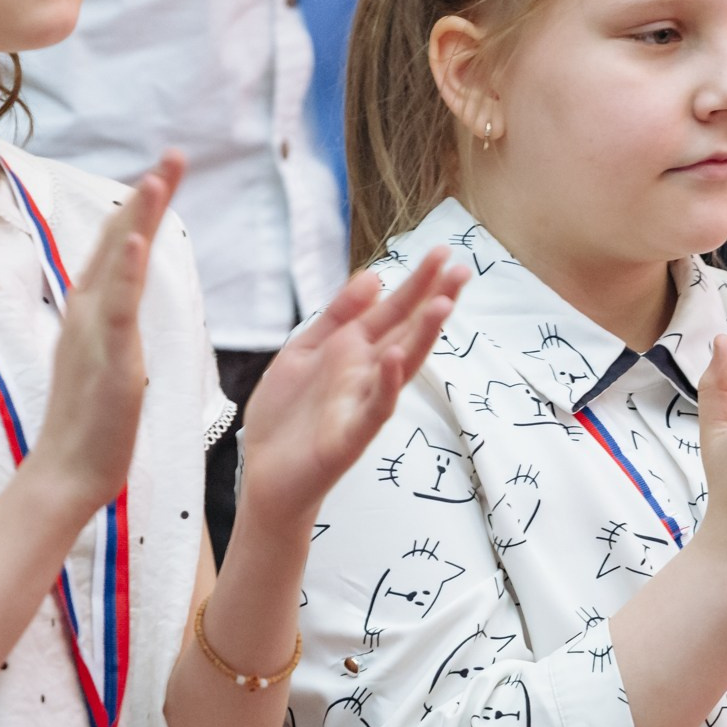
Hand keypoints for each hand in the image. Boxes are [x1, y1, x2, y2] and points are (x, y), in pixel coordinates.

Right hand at [30, 154, 183, 514]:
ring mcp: (93, 332)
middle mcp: (86, 311)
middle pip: (116, 239)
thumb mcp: (107, 357)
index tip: (165, 170)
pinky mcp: (106, 359)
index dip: (140, 207)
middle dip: (146, 194)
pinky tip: (137, 240)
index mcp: (90, 311)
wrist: (68, 471)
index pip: (117, 246)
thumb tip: (121, 299)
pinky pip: (116, 308)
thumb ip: (112, 323)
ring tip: (158, 175)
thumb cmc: (92, 422)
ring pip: (115, 263)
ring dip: (136, 216)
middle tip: (174, 153)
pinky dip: (125, 271)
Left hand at [238, 248, 469, 523]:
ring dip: (422, 337)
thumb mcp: (303, 349)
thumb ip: (337, 315)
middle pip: (407, 332)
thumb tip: (375, 275)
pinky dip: (386, 385)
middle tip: (461, 270)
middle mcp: (366, 374)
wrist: (265, 474)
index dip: (418, 282)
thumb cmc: (287, 416)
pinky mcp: (350, 436)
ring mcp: (362, 404)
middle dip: (434, 301)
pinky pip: (374, 409)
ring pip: (401, 367)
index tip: (443, 252)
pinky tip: (394, 358)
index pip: (395, 310)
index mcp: (354, 350)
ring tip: (442, 305)